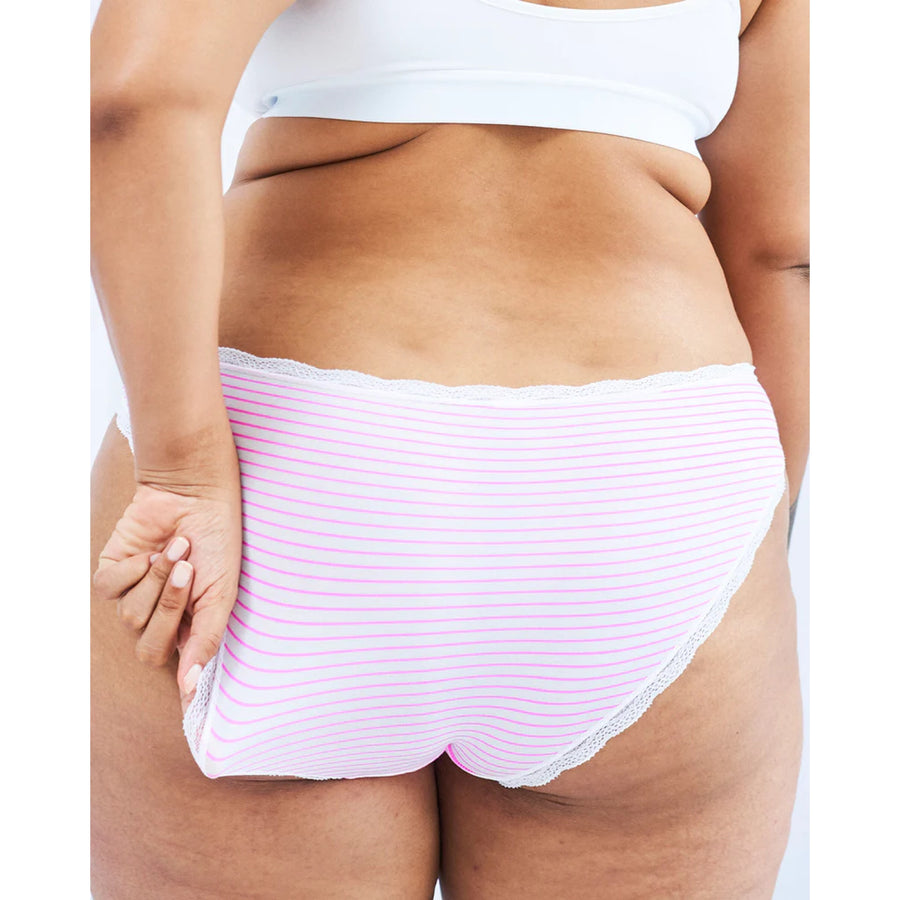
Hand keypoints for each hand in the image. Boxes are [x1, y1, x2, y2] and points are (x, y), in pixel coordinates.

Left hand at [93, 451, 241, 712]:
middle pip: (149, 647)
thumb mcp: (223, 593)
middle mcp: (160, 616)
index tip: (189, 704)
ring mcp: (134, 595)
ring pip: (131, 616)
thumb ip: (207, 639)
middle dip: (170, 608)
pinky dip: (133, 569)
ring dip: (156, 580)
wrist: (195, 495)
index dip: (180, 686)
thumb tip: (190, 689)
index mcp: (190, 625)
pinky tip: (150, 551)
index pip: (178, 670)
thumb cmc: (218, 541)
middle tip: (190, 573)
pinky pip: (110, 589)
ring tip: (176, 550)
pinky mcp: (112, 572)